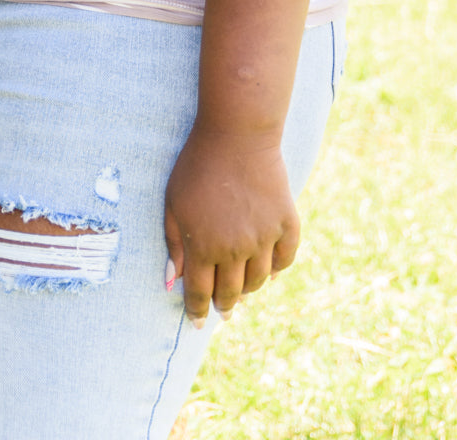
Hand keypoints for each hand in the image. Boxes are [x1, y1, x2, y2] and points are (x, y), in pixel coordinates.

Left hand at [164, 124, 299, 326]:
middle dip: (223, 305)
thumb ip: (173, 243)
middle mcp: (235, 249)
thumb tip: (171, 282)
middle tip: (222, 309)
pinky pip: (284, 260)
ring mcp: (264, 238)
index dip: (197, 311)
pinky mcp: (286, 223)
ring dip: (248, 289)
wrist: (237, 134)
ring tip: (242, 288)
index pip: (200, 293)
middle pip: (230, 293)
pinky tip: (267, 270)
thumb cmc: (197, 165)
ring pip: (258, 282)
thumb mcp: (173, 202)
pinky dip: (276, 270)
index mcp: (203, 245)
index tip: (197, 322)